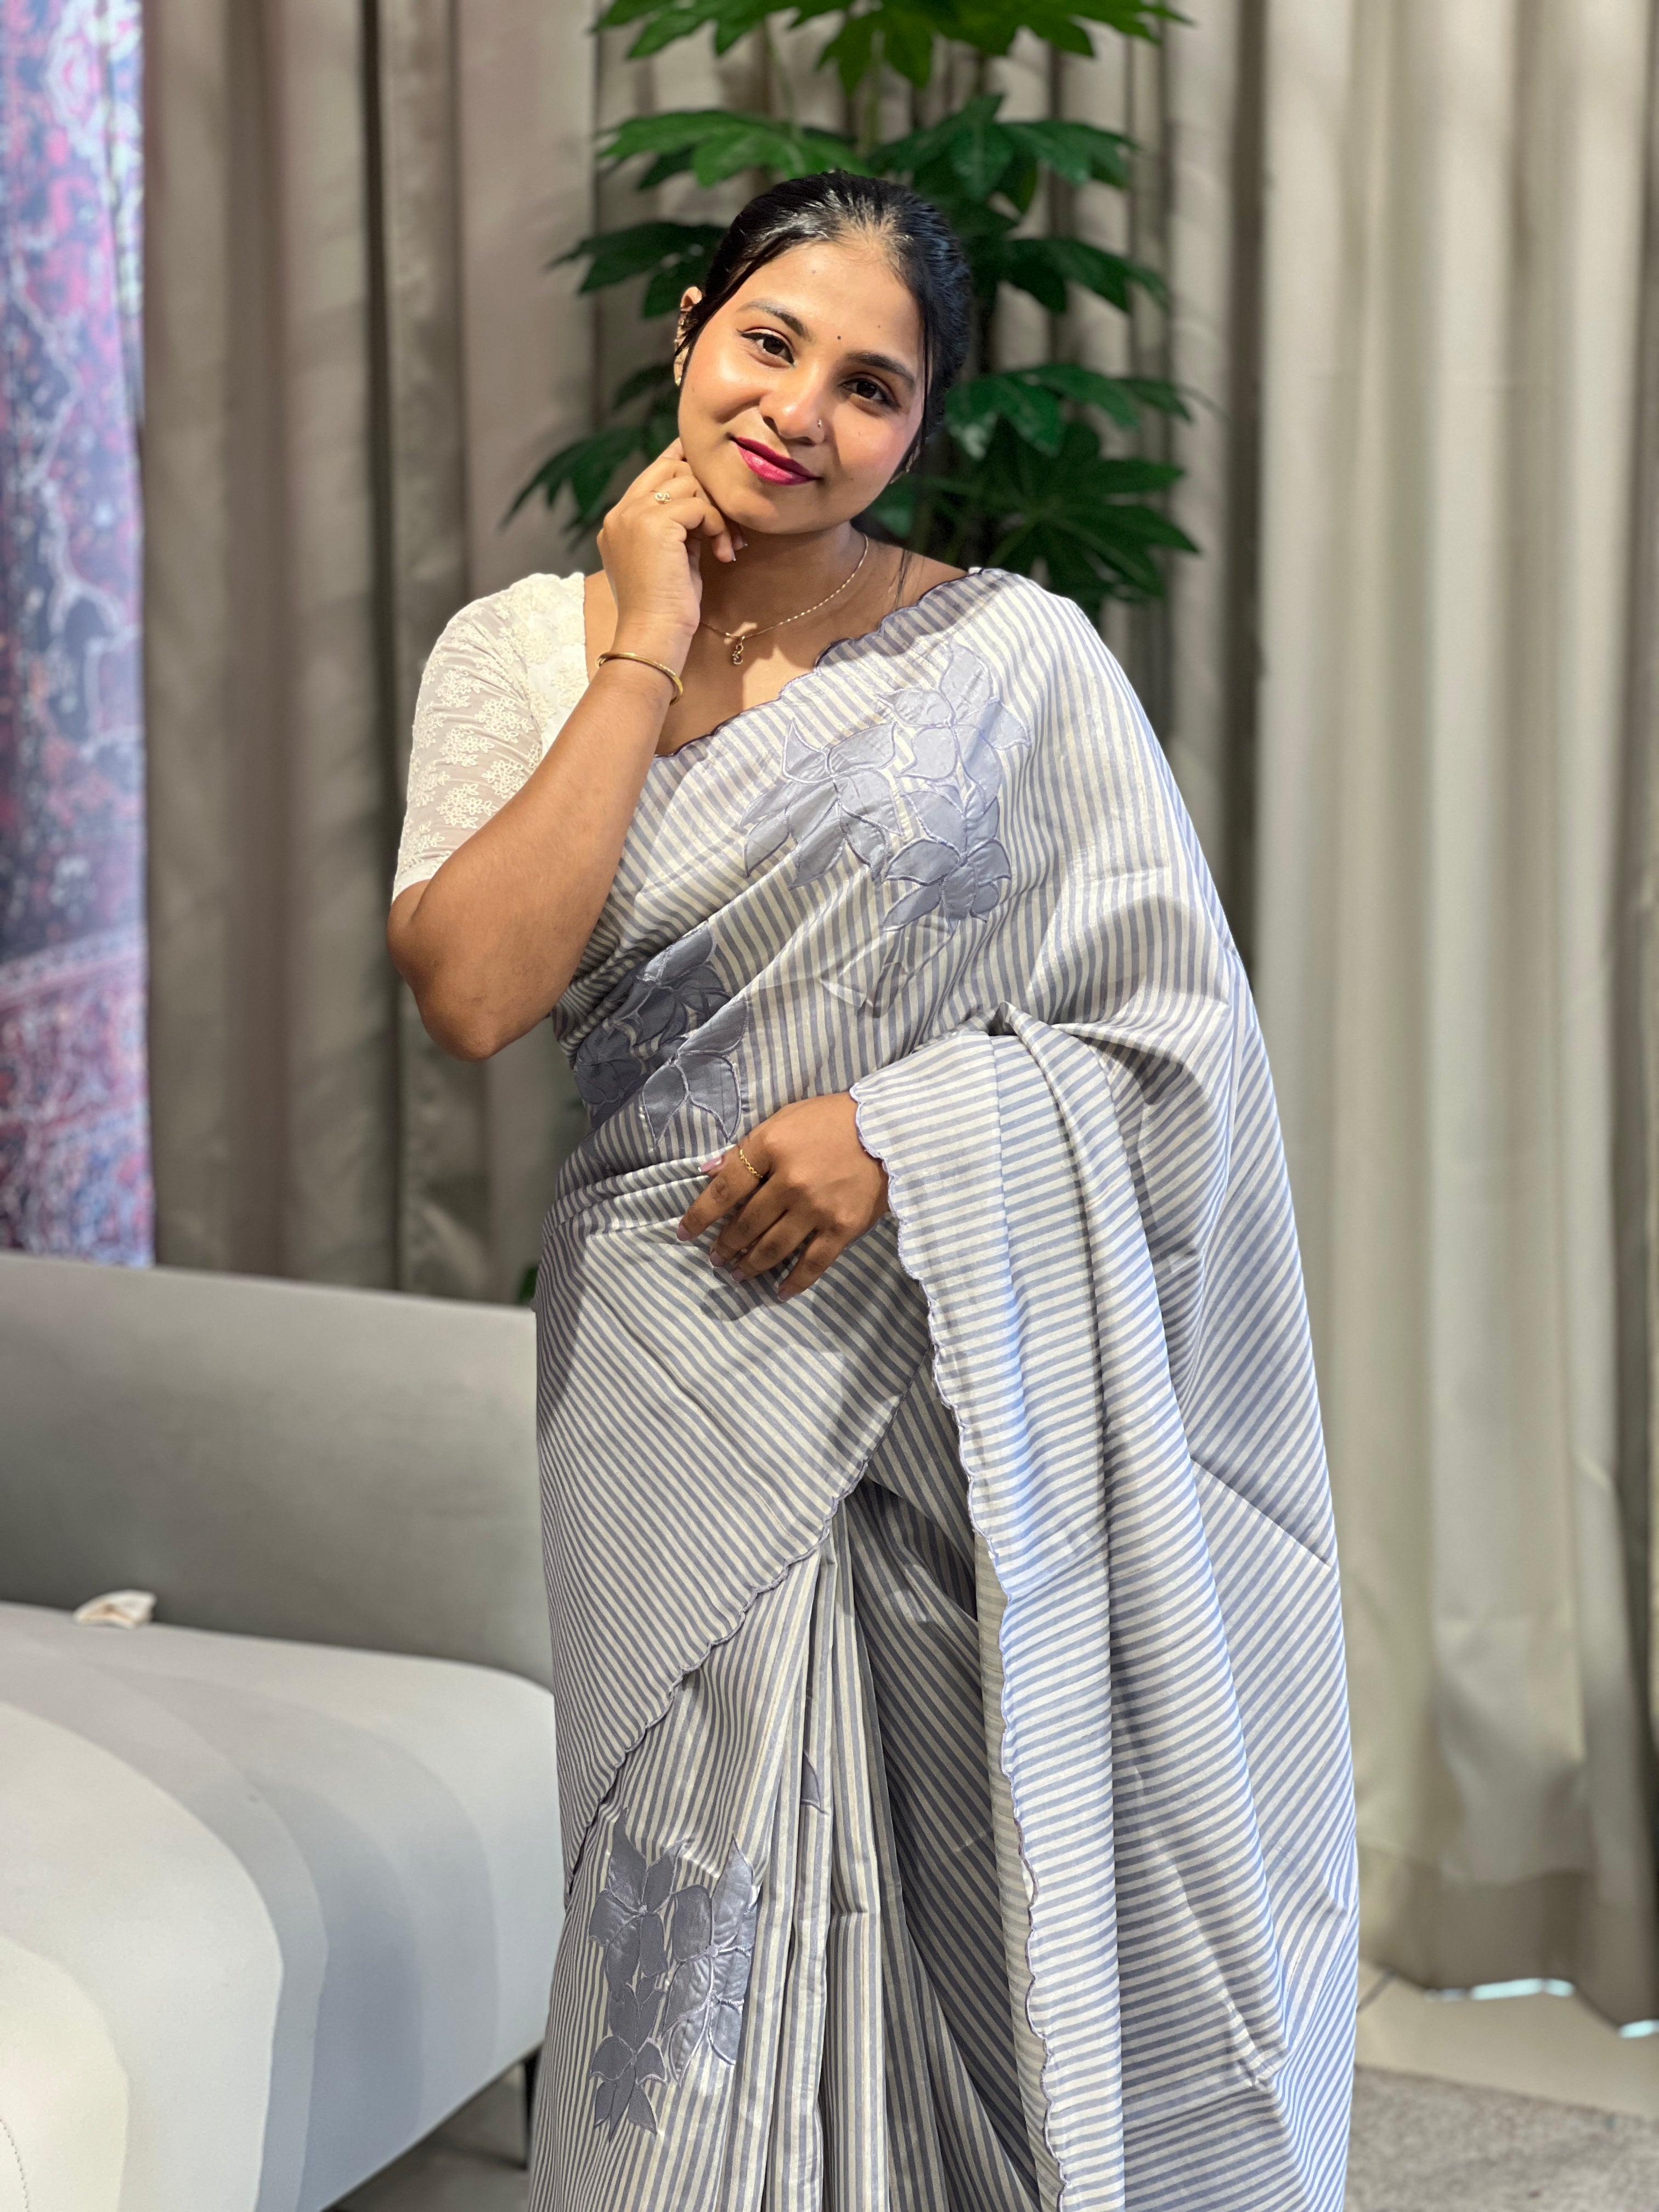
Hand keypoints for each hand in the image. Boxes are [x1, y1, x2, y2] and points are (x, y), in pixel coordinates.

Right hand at [598, 438, 744, 669]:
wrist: (653, 637)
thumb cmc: (665, 608)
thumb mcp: (671, 558)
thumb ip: (678, 526)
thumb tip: (703, 499)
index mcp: (619, 521)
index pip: (654, 472)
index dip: (686, 465)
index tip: (716, 480)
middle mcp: (621, 513)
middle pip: (672, 468)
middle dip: (706, 490)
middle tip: (725, 526)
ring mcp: (633, 516)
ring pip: (687, 482)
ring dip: (715, 512)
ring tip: (724, 545)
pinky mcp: (653, 524)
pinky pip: (698, 505)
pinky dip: (717, 526)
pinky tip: (722, 554)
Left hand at [677, 1094, 887, 1300]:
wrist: (890, 1129)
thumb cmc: (832, 1119)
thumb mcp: (784, 1119)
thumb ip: (746, 1148)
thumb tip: (708, 1171)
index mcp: (771, 1148)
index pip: (725, 1189)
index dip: (700, 1215)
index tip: (684, 1233)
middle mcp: (790, 1182)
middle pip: (746, 1223)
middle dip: (725, 1245)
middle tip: (715, 1258)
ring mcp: (817, 1208)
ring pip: (773, 1247)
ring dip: (750, 1265)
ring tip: (737, 1274)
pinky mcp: (842, 1227)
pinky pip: (813, 1263)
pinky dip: (794, 1282)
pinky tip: (779, 1292)